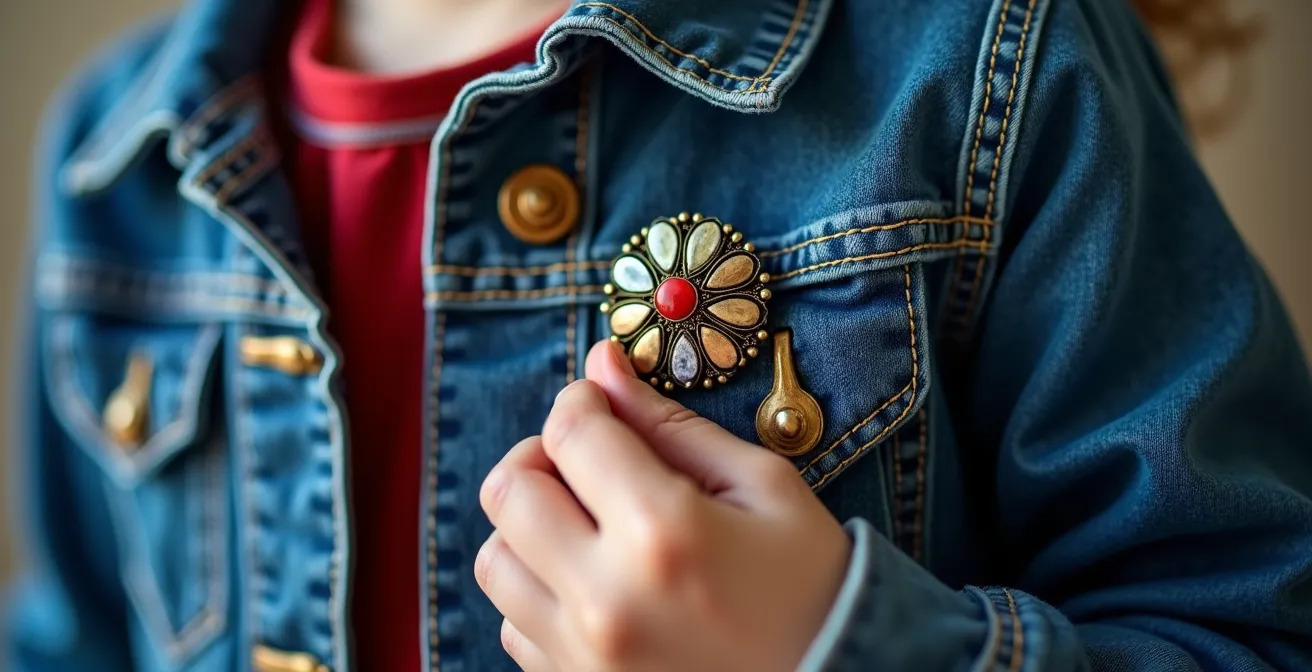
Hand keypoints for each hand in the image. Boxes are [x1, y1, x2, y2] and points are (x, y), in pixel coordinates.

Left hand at [476, 340, 851, 671]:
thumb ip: (672, 426)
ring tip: (586, 524)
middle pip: (509, 490)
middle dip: (542, 455)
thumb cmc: (811, 586)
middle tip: (588, 459)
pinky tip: (591, 581)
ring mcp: (582, 653)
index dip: (581, 400)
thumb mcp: (763, 488)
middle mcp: (606, 596)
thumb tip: (604, 367)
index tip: (602, 404)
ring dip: (529, 525)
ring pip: (495, 559)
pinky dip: (539, 590)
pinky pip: (512, 625)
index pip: (570, 432)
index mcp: (662, 531)